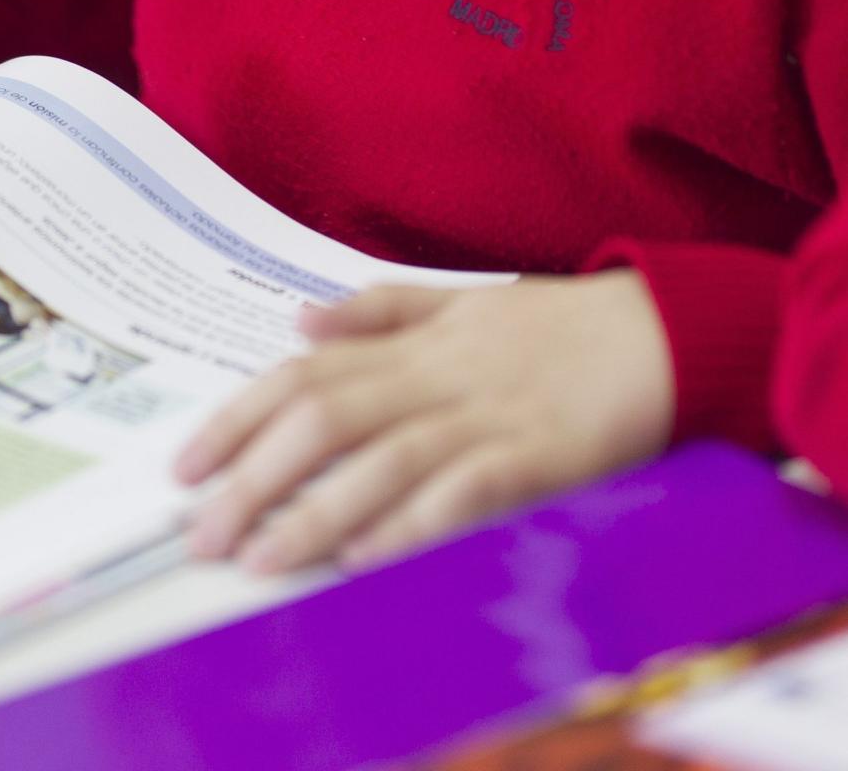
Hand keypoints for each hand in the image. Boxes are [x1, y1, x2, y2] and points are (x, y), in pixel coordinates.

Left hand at [175, 270, 674, 573]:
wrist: (674, 330)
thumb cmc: (560, 326)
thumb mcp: (463, 301)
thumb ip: (380, 311)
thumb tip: (298, 320)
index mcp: (411, 344)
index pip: (300, 376)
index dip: (234, 420)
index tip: (184, 467)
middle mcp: (435, 376)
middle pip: (323, 419)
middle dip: (253, 477)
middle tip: (202, 533)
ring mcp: (486, 414)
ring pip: (381, 458)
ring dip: (314, 512)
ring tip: (260, 558)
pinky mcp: (539, 454)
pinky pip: (465, 490)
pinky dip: (413, 522)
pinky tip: (366, 556)